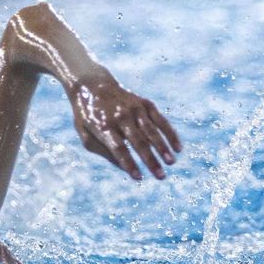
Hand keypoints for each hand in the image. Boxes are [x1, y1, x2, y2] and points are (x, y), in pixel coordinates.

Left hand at [67, 73, 181, 180]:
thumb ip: (103, 152)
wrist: (92, 85)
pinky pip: (160, 120)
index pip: (119, 148)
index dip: (129, 163)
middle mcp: (121, 117)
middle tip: (161, 176)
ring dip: (163, 147)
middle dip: (151, 160)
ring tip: (172, 162)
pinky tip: (178, 147)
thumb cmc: (88, 116)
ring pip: (152, 130)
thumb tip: (124, 168)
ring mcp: (134, 109)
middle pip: (138, 141)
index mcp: (104, 127)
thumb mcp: (85, 135)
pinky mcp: (144, 103)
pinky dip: (170, 133)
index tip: (139, 178)